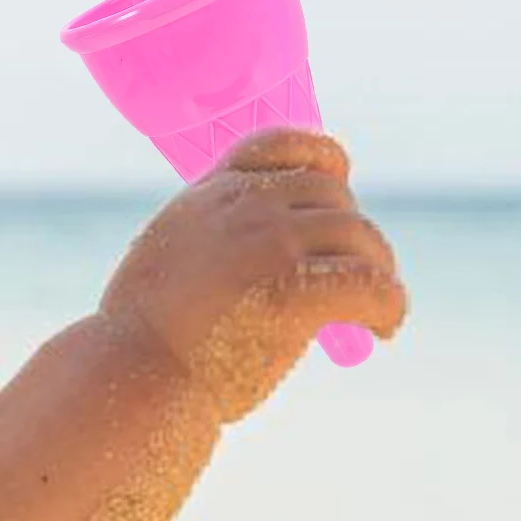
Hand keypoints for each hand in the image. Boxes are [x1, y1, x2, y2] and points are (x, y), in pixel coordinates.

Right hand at [98, 127, 409, 425]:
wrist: (131, 376)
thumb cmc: (142, 343)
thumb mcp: (165, 265)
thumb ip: (210, 245)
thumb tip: (256, 269)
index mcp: (207, 196)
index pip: (279, 143)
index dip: (321, 159)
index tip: (338, 189)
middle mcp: (242, 206)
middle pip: (333, 194)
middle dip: (352, 234)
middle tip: (359, 278)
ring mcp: (270, 242)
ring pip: (359, 235)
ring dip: (378, 269)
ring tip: (376, 312)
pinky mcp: (296, 289)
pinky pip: (372, 283)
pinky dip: (389, 304)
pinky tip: (382, 329)